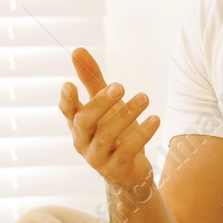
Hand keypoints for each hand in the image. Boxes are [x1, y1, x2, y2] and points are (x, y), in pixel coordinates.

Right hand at [60, 47, 159, 190]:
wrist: (129, 172)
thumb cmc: (114, 131)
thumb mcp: (104, 104)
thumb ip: (91, 79)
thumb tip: (77, 50)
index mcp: (78, 124)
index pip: (67, 111)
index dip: (67, 99)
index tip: (69, 84)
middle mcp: (83, 141)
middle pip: (85, 121)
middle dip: (101, 102)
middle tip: (121, 86)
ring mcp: (98, 157)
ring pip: (107, 135)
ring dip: (127, 115)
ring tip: (145, 97)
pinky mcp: (117, 169)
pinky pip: (128, 150)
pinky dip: (142, 133)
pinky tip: (155, 118)